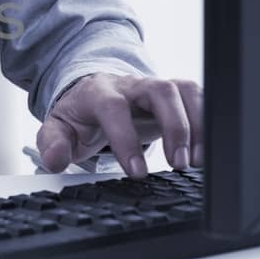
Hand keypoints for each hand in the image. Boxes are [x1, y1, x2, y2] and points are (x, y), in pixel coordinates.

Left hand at [36, 73, 203, 178]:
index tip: (137, 173)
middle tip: (177, 165)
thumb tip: (55, 159)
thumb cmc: (79, 115)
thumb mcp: (57, 129)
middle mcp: (131, 85)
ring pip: (184, 91)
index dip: (126, 139)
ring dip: (196, 125)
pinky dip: (207, 120)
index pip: (114, 109)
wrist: (93, 95)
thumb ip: (52, 144)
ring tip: (196, 162)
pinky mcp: (174, 93)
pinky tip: (206, 150)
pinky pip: (197, 97)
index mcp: (99, 93)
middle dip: (174, 127)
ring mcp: (155, 87)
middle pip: (159, 91)